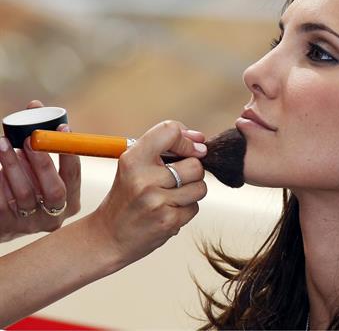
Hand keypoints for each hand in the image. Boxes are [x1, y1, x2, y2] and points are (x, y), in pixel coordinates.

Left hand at [0, 100, 80, 241]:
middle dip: (42, 162)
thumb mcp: (39, 168)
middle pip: (55, 190)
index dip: (70, 153)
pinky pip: (3, 202)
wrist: (3, 218)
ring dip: (14, 165)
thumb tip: (35, 105)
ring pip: (25, 194)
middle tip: (29, 139)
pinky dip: (0, 181)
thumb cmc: (27, 185)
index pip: (74, 177)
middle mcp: (56, 215)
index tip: (63, 128)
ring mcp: (32, 224)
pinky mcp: (8, 226)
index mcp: (71, 201)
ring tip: (3, 144)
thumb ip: (41, 142)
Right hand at [88, 120, 206, 266]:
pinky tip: (167, 212)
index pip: (171, 131)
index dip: (187, 140)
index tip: (191, 149)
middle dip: (192, 172)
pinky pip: (194, 208)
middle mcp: (144, 178)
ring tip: (170, 197)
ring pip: (200, 187)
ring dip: (191, 192)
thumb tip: (201, 140)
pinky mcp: (168, 221)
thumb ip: (163, 148)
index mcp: (133, 159)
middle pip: (195, 165)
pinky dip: (186, 210)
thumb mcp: (134, 166)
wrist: (108, 237)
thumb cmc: (127, 197)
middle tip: (175, 181)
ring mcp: (156, 201)